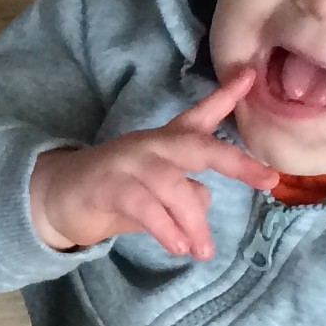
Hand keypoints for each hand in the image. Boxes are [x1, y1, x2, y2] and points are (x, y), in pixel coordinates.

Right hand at [29, 67, 280, 257]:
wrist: (58, 197)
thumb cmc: (116, 192)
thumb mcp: (158, 190)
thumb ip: (187, 194)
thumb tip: (203, 202)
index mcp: (165, 142)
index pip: (199, 115)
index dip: (227, 95)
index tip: (251, 75)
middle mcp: (151, 145)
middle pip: (198, 144)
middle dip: (235, 161)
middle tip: (267, 179)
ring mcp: (128, 163)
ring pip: (173, 186)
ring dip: (193, 221)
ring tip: (203, 251)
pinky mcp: (108, 186)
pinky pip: (145, 206)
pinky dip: (165, 228)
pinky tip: (176, 247)